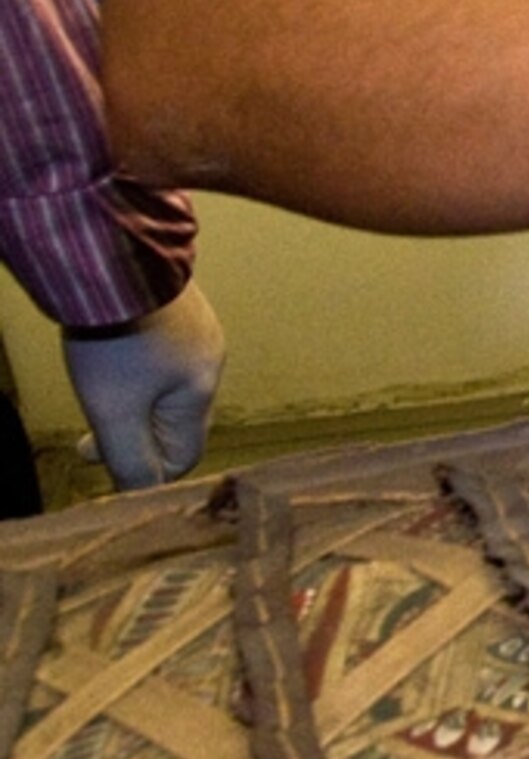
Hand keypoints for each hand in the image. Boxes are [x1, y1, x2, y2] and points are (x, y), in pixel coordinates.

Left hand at [63, 279, 225, 488]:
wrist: (113, 261)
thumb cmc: (115, 340)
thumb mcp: (113, 411)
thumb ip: (129, 459)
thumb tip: (141, 497)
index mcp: (200, 393)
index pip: (182, 456)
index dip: (145, 470)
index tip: (101, 460)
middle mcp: (210, 362)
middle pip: (173, 420)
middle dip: (132, 433)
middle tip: (88, 438)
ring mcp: (199, 330)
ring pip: (167, 387)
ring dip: (133, 399)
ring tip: (96, 388)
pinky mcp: (180, 307)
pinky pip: (164, 354)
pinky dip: (136, 366)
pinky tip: (110, 352)